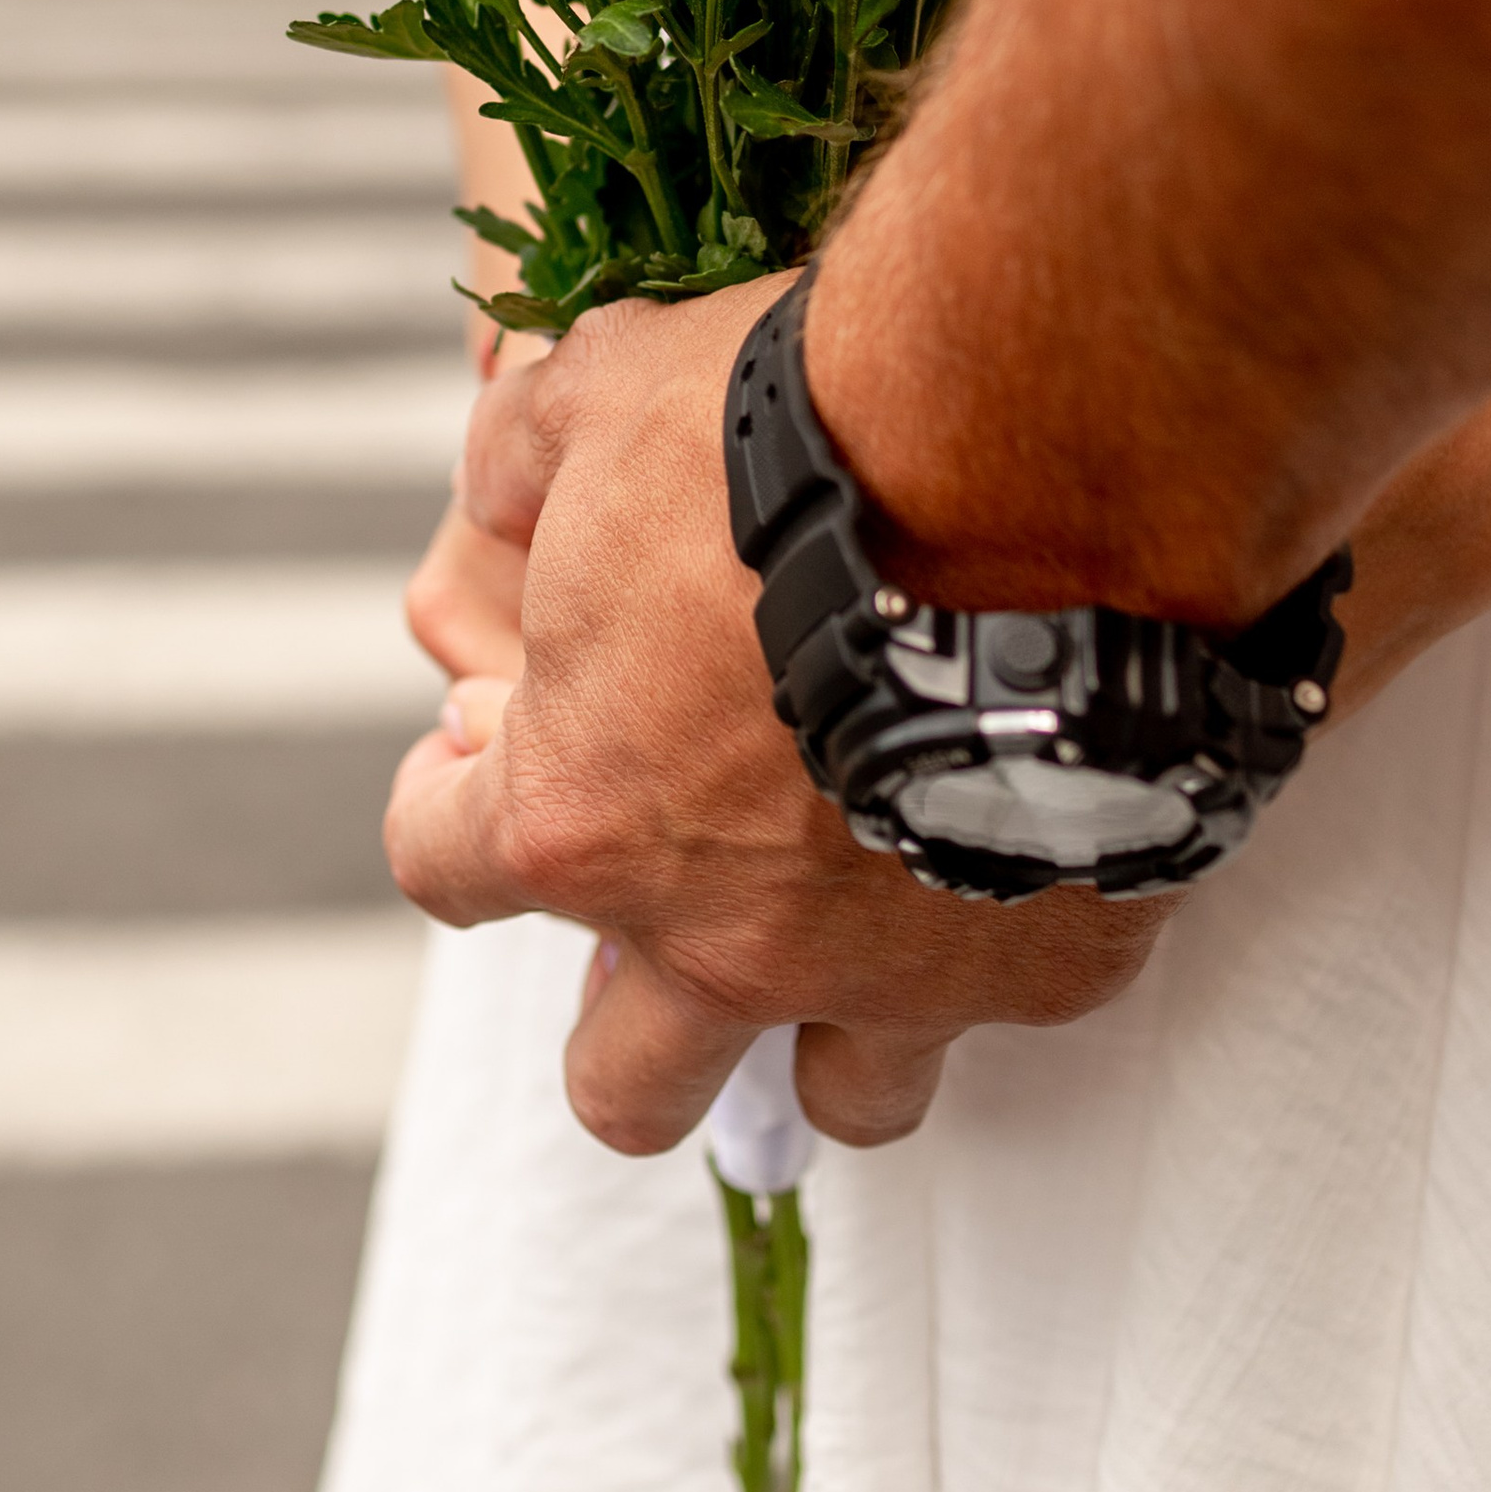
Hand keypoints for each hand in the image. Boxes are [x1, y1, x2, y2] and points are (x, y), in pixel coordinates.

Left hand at [383, 279, 1171, 1154]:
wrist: (1032, 467)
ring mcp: (892, 975)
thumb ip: (522, 456)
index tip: (488, 744)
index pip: (440, 863)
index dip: (446, 796)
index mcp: (579, 817)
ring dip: (832, 1024)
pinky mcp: (1051, 962)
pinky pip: (1014, 995)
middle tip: (671, 897)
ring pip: (845, 1099)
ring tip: (858, 913)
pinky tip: (1021, 818)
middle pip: (626, 1084)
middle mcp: (721, 941)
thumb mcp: (601, 392)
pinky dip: (1007, 924)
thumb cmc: (791, 441)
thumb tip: (499, 480)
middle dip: (626, 1011)